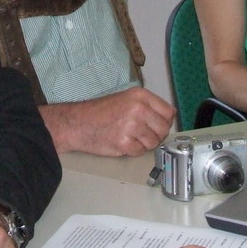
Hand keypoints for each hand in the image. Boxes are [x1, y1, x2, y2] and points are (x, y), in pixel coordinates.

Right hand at [41, 88, 174, 155]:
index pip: (169, 112)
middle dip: (156, 135)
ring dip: (143, 144)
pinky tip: (122, 143)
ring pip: (153, 142)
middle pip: (164, 129)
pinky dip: (132, 151)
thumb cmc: (99, 112)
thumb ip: (147, 106)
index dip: (164, 122)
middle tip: (142, 135)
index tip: (157, 126)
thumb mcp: (125, 99)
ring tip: (129, 137)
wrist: (77, 123)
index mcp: (140, 95)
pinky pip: (140, 152)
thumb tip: (167, 119)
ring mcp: (132, 125)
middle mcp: (138, 108)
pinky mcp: (124, 142)